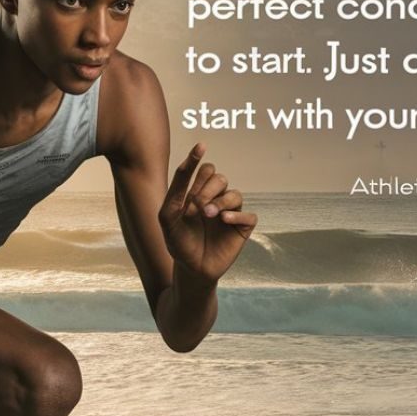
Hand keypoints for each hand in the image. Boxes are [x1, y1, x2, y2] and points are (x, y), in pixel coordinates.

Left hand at [159, 143, 256, 282]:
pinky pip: (248, 215)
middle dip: (208, 187)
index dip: (199, 158)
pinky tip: (224, 219)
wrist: (190, 269)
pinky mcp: (241, 228)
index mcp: (198, 194)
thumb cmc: (178, 242)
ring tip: (207, 214)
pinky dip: (237, 214)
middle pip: (219, 178)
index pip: (203, 170)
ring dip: (220, 200)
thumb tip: (189, 166)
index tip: (200, 146)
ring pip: (235, 193)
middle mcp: (216, 200)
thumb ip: (176, 191)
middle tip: (196, 205)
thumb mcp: (168, 216)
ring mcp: (230, 213)